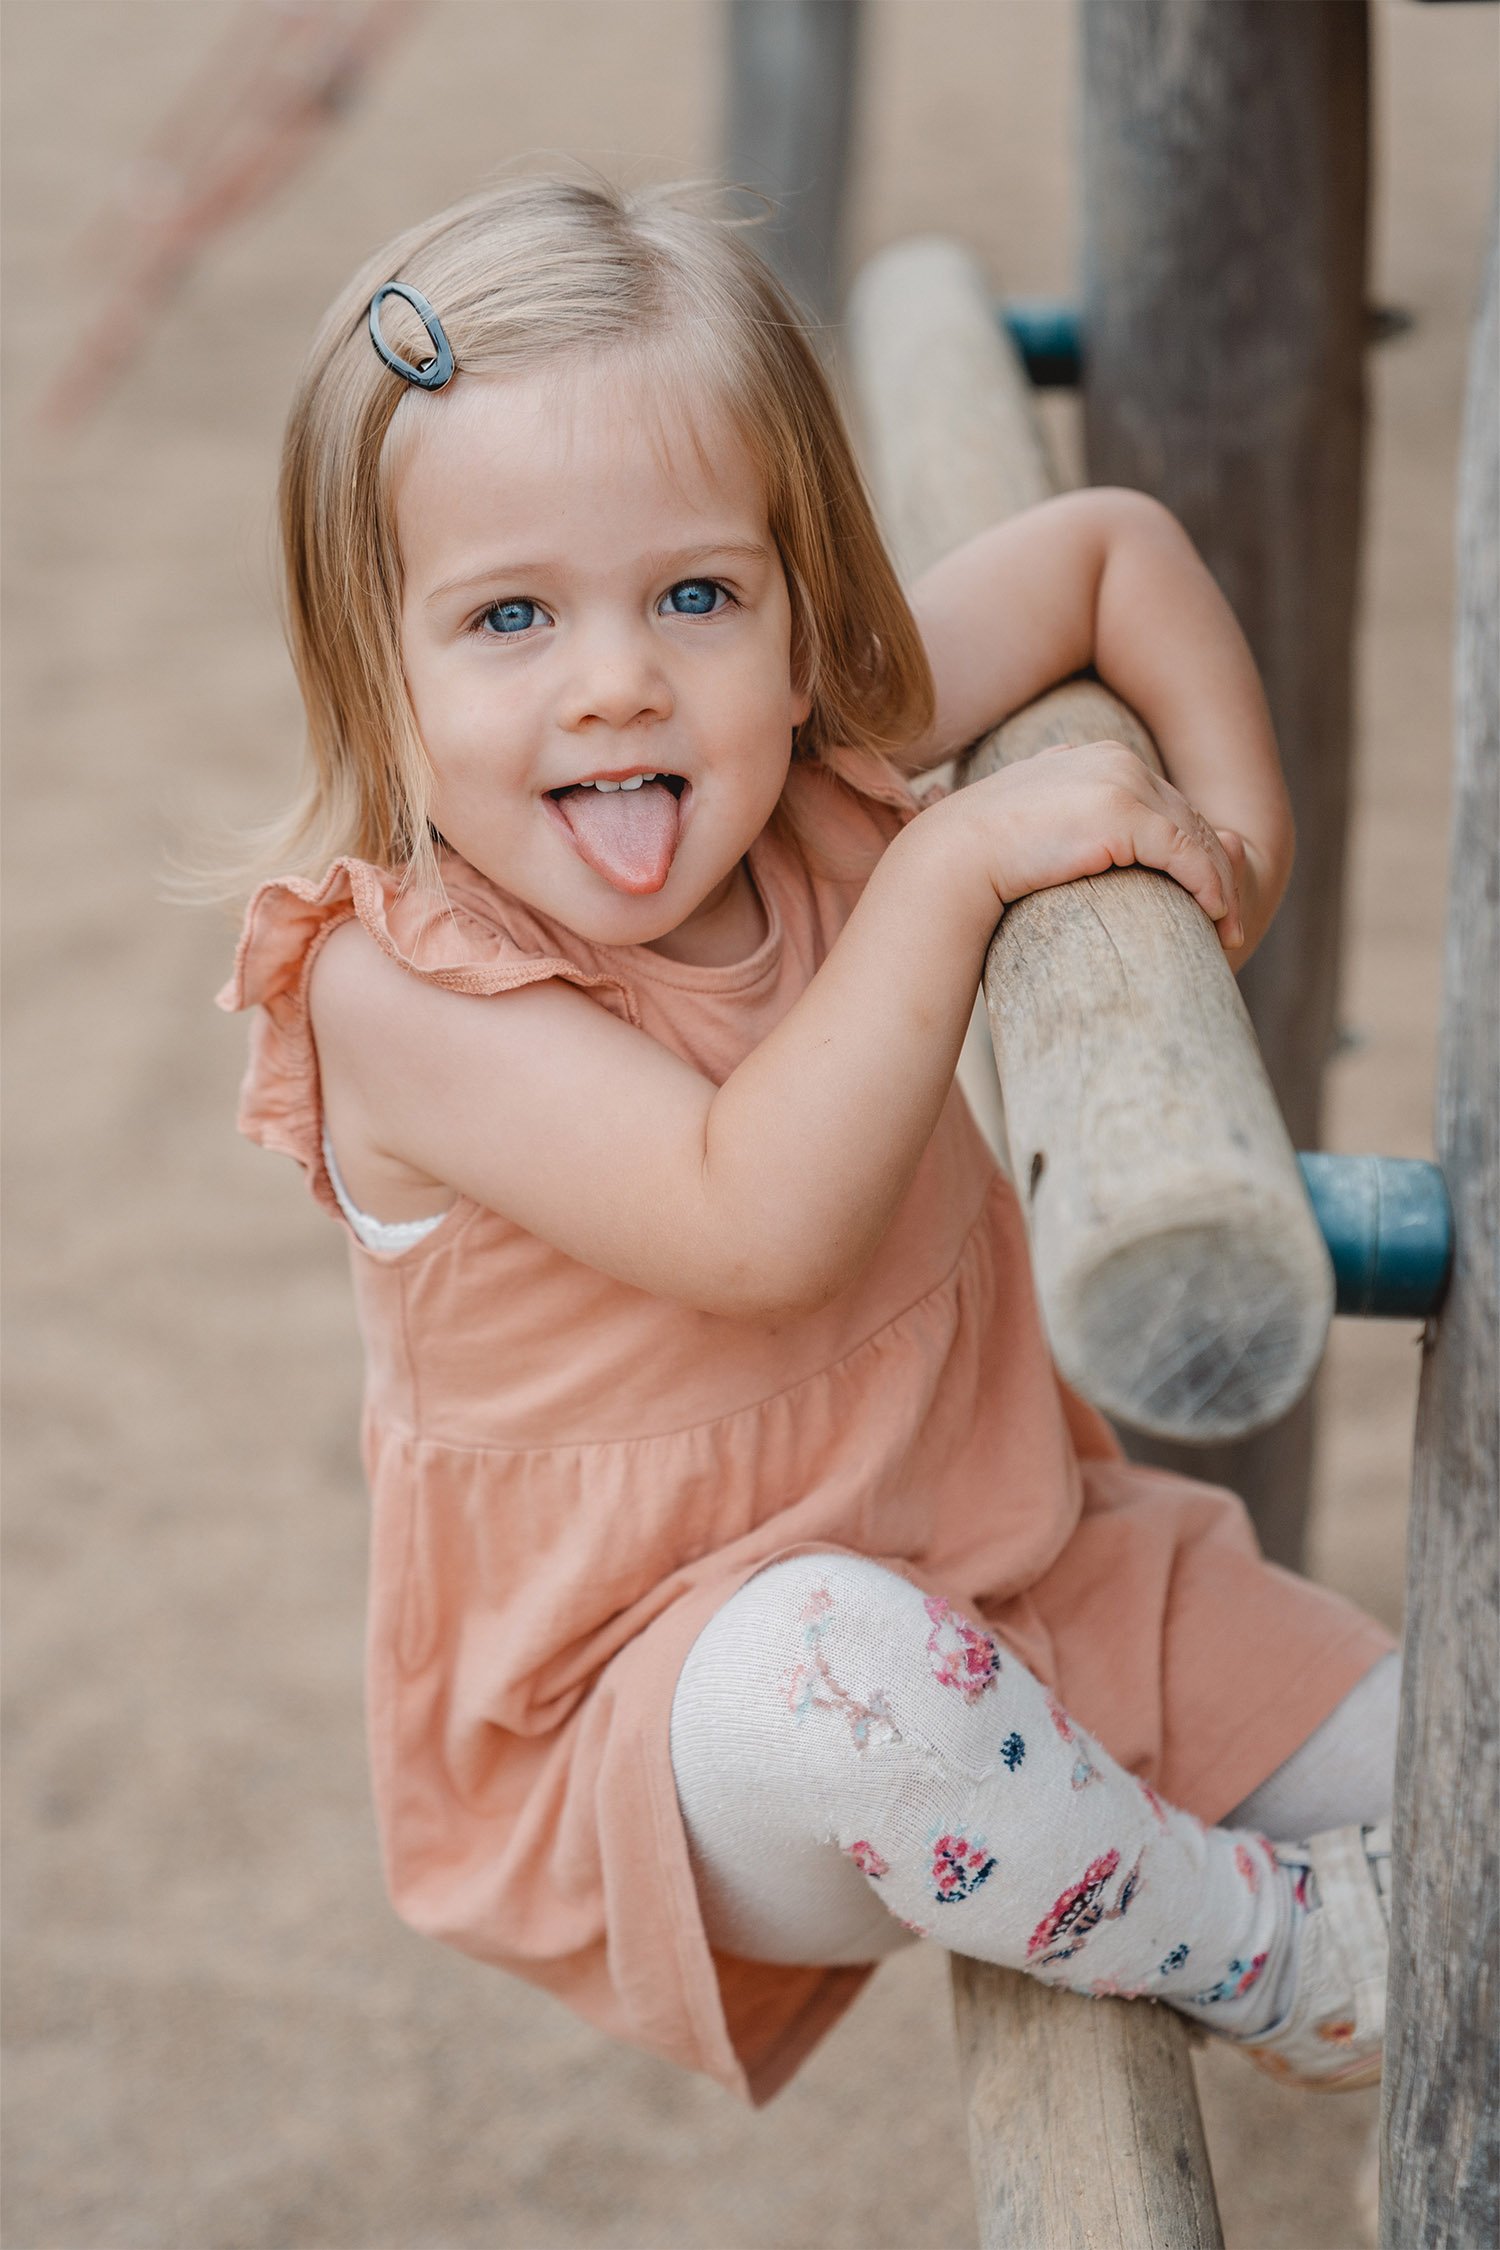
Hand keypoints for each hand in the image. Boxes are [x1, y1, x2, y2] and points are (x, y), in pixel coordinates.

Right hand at [935, 740, 1245, 949]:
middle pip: (1187, 815)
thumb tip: (1071, 831)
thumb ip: (1060, 812)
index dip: (1189, 847)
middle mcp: (1115, 758)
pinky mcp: (1124, 811)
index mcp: (1096, 756)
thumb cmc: (979, 856)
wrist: (952, 859)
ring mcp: (1121, 780)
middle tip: (1226, 915)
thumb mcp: (1032, 823)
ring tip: (1227, 925)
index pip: (1162, 802)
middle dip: (1214, 866)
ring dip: (1220, 883)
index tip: (1200, 890)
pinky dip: (1208, 885)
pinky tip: (1214, 914)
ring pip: (1196, 834)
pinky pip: (1186, 852)